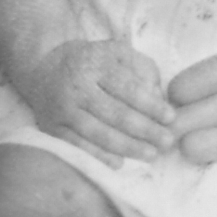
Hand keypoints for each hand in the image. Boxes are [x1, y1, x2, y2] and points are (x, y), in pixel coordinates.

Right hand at [20, 38, 173, 166]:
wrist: (45, 66)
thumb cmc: (93, 61)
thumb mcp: (118, 53)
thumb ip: (142, 69)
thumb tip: (157, 97)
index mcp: (97, 65)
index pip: (128, 89)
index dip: (151, 106)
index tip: (172, 118)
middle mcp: (77, 88)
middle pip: (115, 114)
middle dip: (145, 130)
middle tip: (167, 142)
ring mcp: (62, 109)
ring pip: (98, 133)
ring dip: (127, 147)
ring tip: (150, 155)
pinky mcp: (51, 127)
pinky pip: (77, 146)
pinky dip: (99, 156)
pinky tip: (119, 164)